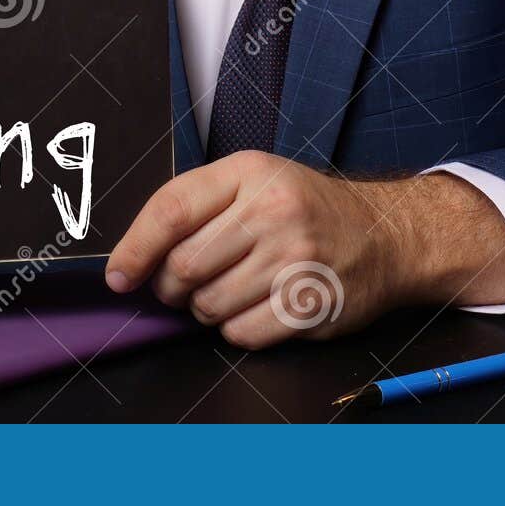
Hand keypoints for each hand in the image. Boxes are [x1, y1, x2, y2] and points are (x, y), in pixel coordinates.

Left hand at [104, 151, 504, 348]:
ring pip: (209, 305)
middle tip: (184, 286)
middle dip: (171, 287)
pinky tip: (256, 308)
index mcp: (250, 172)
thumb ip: (197, 208)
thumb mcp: (255, 181)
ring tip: (230, 291)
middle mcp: (273, 210)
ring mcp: (295, 257)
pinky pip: (242, 333)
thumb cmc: (305, 209)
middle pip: (184, 266)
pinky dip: (237, 330)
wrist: (385, 235)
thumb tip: (134, 261)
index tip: (119, 276)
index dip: (135, 248)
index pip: (172, 209)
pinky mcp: (311, 303)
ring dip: (206, 310)